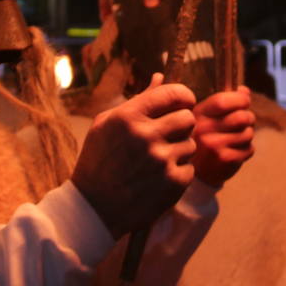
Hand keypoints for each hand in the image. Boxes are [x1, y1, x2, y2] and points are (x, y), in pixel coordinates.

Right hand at [72, 74, 196, 237]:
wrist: (94, 208)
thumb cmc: (98, 161)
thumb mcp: (107, 124)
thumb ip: (139, 100)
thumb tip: (162, 76)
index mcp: (129, 117)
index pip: (173, 93)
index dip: (184, 96)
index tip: (183, 102)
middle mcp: (146, 136)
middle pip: (188, 117)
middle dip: (182, 124)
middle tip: (169, 134)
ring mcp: (161, 161)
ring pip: (191, 144)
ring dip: (179, 150)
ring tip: (157, 160)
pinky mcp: (172, 183)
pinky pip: (190, 168)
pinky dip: (178, 172)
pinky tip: (159, 178)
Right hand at [192, 86, 253, 187]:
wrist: (197, 174)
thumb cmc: (205, 139)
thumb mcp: (207, 117)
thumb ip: (225, 101)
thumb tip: (245, 91)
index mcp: (199, 115)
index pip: (222, 101)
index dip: (239, 99)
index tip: (245, 101)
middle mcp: (204, 129)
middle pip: (241, 116)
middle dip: (249, 118)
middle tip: (246, 122)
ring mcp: (214, 145)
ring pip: (248, 133)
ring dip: (248, 135)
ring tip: (237, 139)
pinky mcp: (225, 160)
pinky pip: (249, 149)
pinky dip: (247, 150)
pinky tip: (235, 152)